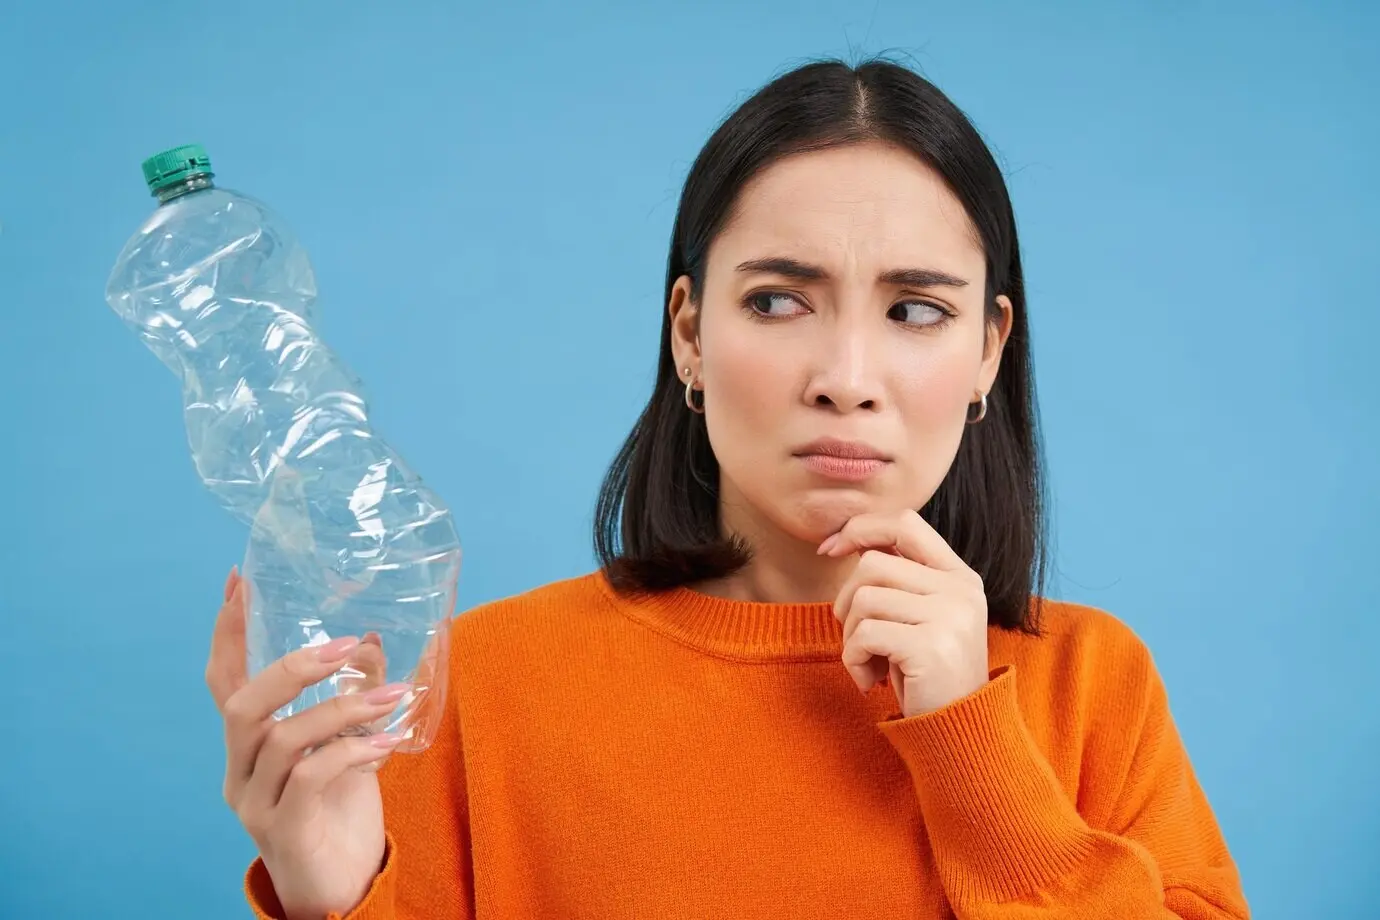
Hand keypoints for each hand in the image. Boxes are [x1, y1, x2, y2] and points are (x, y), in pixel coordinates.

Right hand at [206, 568, 401, 919]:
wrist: (341, 887)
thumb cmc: (339, 811)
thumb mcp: (348, 745)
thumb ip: (351, 698)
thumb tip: (371, 640)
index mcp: (248, 746)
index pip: (224, 681)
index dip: (228, 633)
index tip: (238, 582)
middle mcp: (239, 771)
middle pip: (242, 706)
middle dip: (292, 668)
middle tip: (344, 646)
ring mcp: (255, 803)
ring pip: (282, 740)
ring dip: (342, 709)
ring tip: (392, 696)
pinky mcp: (282, 830)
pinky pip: (310, 779)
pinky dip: (350, 752)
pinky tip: (388, 742)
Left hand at [819, 511, 989, 717]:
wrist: (958, 734)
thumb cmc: (926, 675)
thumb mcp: (919, 618)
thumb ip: (897, 580)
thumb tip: (845, 541)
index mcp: (959, 577)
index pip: (905, 523)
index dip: (860, 529)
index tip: (829, 550)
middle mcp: (960, 590)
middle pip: (872, 565)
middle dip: (847, 602)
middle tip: (858, 639)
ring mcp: (949, 616)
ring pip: (863, 599)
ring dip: (850, 636)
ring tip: (869, 663)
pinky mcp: (930, 646)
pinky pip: (864, 635)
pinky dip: (853, 660)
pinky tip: (870, 682)